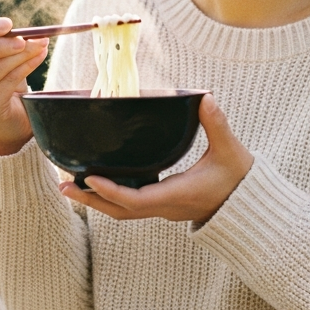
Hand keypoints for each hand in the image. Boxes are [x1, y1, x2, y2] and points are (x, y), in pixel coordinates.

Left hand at [60, 94, 253, 222]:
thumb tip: (205, 98)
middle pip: (119, 210)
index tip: (89, 177)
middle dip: (90, 200)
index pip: (136, 199)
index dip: (111, 191)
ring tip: (68, 187)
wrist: (247, 205)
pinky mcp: (163, 205)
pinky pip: (129, 206)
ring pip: (121, 211)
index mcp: (176, 195)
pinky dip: (109, 197)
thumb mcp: (230, 150)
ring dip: (95, 201)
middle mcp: (164, 207)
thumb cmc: (238, 177)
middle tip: (62, 186)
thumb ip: (217, 124)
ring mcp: (162, 209)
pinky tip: (96, 184)